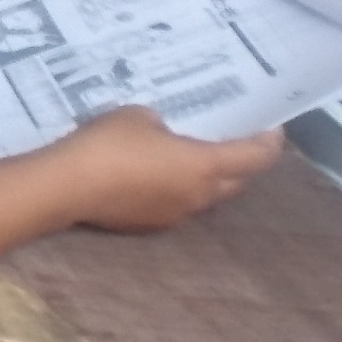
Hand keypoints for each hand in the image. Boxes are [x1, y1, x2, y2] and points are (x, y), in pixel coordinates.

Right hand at [51, 106, 286, 231]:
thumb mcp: (139, 115)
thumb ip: (162, 124)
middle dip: (240, 163)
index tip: (273, 128)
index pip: (254, 157)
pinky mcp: (151, 225)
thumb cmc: (109, 143)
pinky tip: (150, 176)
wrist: (68, 186)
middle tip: (230, 141)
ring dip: (206, 179)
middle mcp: (200, 196)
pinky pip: (176, 205)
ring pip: (206, 196)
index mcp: (205, 166)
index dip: (269, 142)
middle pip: (236, 182)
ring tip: (187, 157)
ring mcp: (176, 215)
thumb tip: (164, 135)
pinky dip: (175, 190)